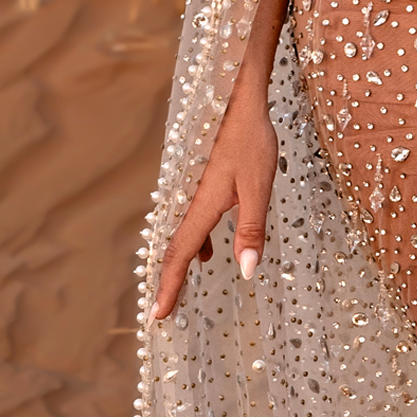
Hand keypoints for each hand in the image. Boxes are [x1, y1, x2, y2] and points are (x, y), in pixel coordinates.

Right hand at [152, 85, 278, 319]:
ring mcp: (197, 193)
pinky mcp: (206, 185)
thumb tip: (246, 273)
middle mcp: (194, 202)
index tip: (157, 317)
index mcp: (203, 206)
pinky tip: (207, 254)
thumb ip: (251, 230)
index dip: (169, 287)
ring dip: (180, 266)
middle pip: (174, 251)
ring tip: (180, 292)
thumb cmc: (252, 141)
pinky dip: (194, 245)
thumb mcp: (259, 188)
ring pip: (182, 237)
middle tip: (160, 315)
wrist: (239, 99)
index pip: (181, 255)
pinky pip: (193, 223)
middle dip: (168, 283)